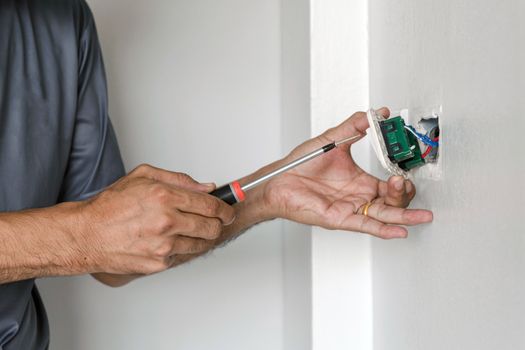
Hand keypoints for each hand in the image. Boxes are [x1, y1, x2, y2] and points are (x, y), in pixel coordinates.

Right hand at [77, 164, 234, 274]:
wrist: (87, 235)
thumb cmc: (111, 206)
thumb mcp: (143, 176)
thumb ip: (179, 179)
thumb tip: (206, 187)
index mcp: (164, 196)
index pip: (210, 205)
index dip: (224, 209)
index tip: (227, 211)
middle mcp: (166, 221)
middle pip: (212, 227)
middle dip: (218, 224)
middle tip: (216, 222)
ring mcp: (163, 245)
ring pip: (201, 244)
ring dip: (201, 237)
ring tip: (188, 230)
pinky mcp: (158, 263)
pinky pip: (182, 256)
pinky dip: (181, 248)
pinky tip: (168, 240)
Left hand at [263, 108, 432, 238]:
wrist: (278, 179)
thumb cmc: (301, 165)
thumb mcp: (332, 139)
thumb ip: (355, 125)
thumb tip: (377, 113)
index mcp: (361, 180)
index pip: (391, 185)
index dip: (402, 180)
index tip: (406, 167)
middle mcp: (359, 196)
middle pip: (393, 202)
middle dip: (405, 195)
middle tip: (404, 182)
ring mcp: (352, 208)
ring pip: (385, 216)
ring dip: (404, 215)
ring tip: (421, 214)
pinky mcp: (341, 218)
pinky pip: (367, 226)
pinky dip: (384, 229)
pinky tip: (400, 231)